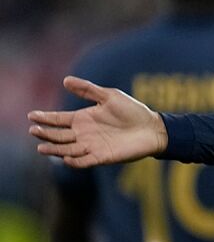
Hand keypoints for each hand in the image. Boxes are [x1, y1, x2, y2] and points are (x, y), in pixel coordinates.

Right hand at [28, 77, 166, 167]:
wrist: (153, 128)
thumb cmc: (133, 110)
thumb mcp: (110, 96)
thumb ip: (88, 90)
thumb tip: (65, 80)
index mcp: (83, 118)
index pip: (59, 119)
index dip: (45, 118)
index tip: (31, 115)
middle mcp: (84, 134)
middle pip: (59, 135)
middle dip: (45, 134)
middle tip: (33, 130)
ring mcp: (92, 146)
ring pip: (67, 150)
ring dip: (54, 150)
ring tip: (41, 148)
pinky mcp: (102, 157)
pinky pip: (84, 161)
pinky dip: (75, 161)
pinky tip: (66, 157)